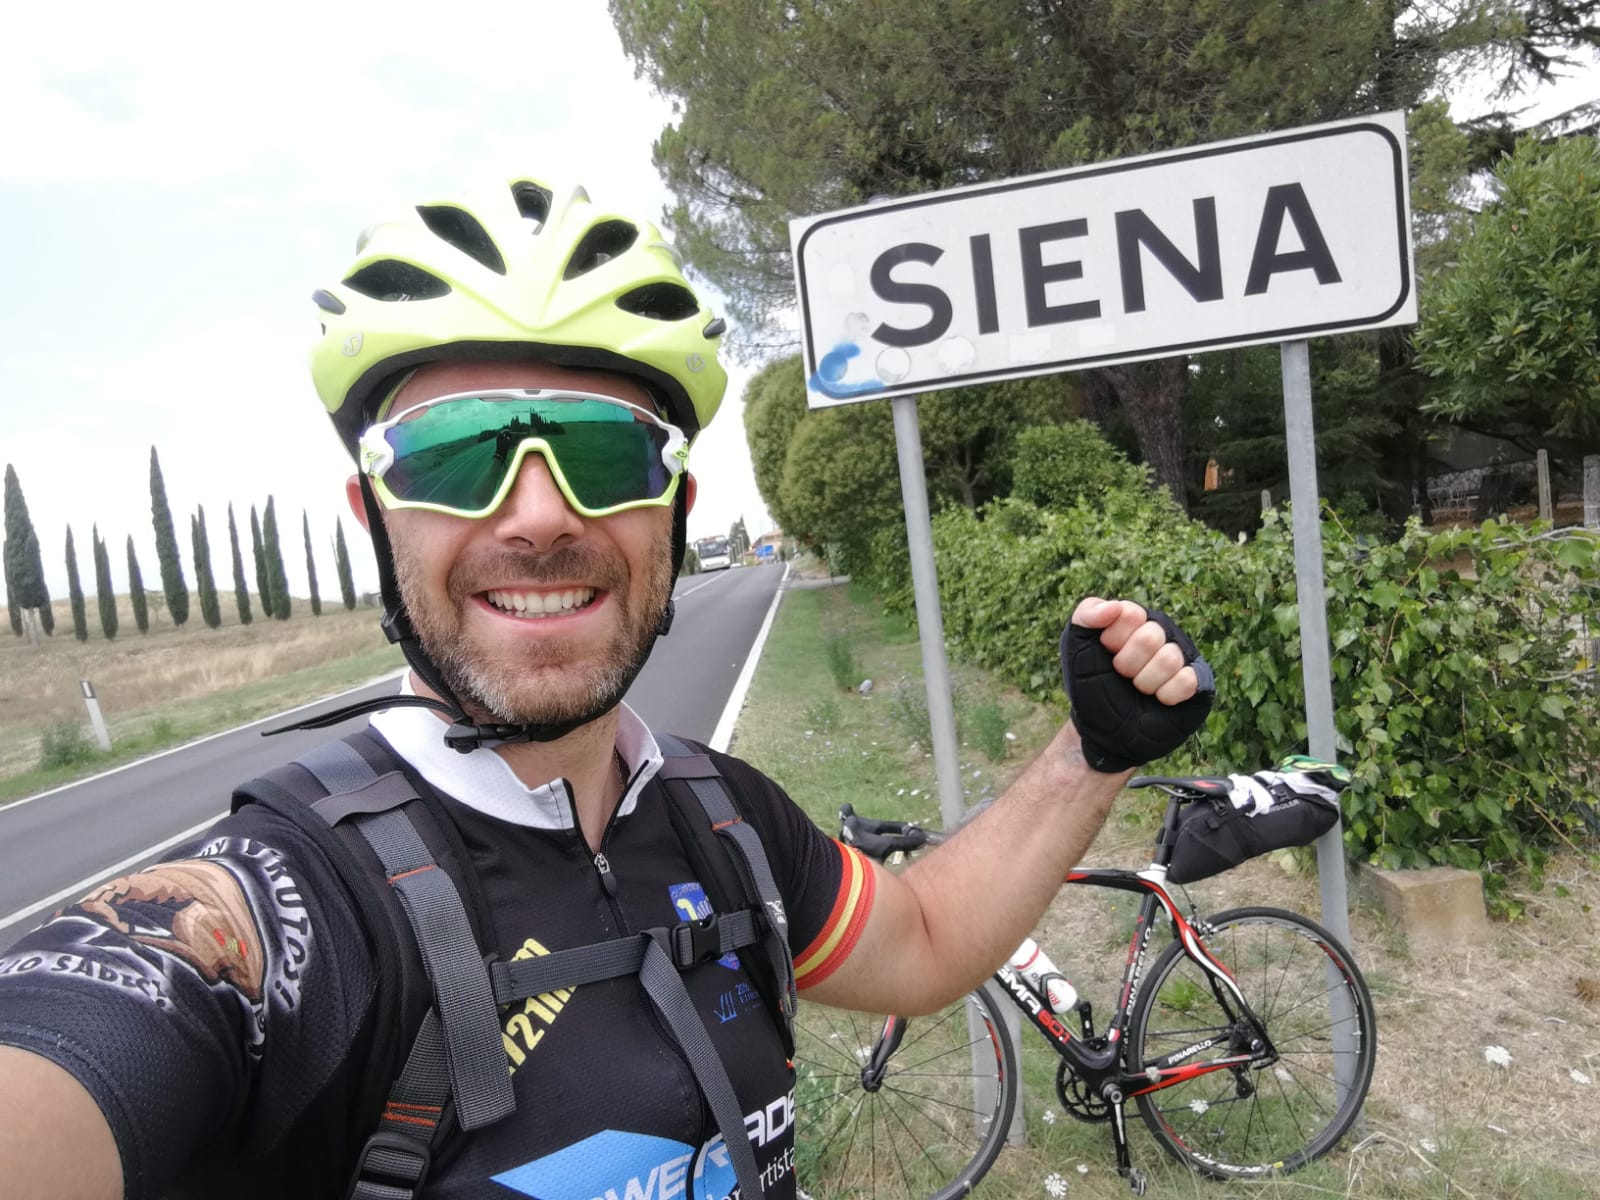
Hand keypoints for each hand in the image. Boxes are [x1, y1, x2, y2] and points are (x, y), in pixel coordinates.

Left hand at [1060, 598, 1214, 773]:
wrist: (1103, 731)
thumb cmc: (1091, 687)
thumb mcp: (1076, 646)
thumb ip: (1086, 614)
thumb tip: (1114, 606)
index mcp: (1134, 620)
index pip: (1131, 613)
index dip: (1112, 640)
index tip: (1105, 652)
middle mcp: (1161, 633)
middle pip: (1150, 636)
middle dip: (1127, 664)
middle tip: (1122, 675)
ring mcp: (1181, 656)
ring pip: (1169, 659)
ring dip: (1144, 682)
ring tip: (1138, 689)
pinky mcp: (1197, 682)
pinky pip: (1187, 681)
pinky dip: (1165, 696)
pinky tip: (1159, 699)